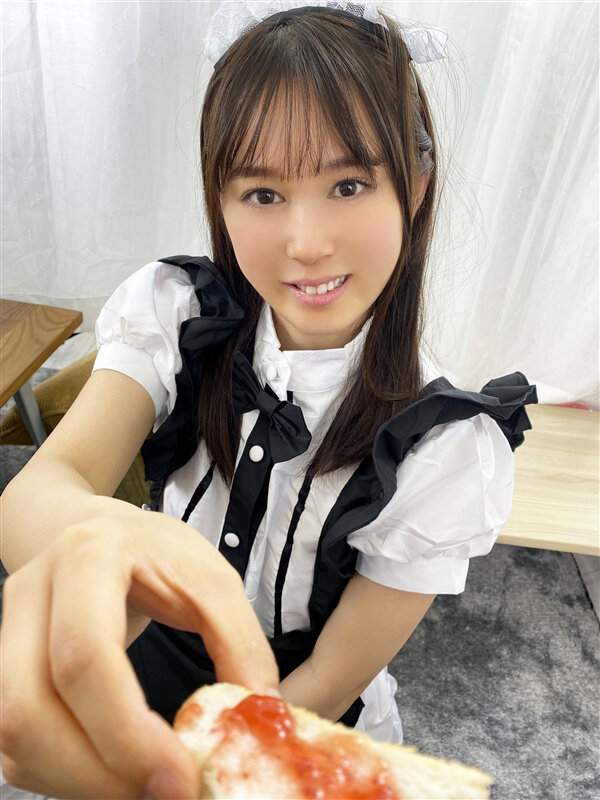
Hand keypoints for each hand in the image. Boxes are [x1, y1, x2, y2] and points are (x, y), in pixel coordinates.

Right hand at [1, 513, 278, 798]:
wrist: (101, 533)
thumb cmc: (157, 552)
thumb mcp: (212, 578)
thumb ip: (239, 640)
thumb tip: (259, 716)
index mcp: (88, 557)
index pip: (84, 657)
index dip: (126, 732)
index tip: (179, 778)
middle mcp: (32, 594)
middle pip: (29, 708)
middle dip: (96, 773)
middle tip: (164, 793)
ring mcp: (8, 633)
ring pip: (13, 735)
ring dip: (78, 782)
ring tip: (146, 787)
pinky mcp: (4, 668)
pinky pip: (15, 743)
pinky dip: (64, 774)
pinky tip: (115, 772)